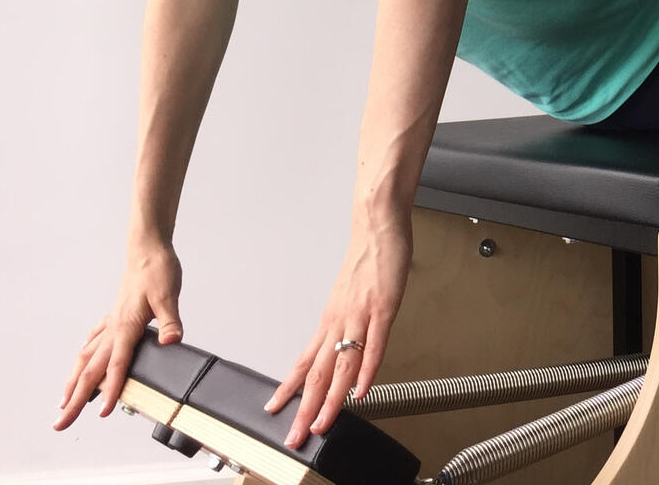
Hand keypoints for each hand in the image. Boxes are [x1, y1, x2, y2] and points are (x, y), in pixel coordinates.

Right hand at [53, 238, 183, 432]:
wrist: (148, 249)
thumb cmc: (158, 270)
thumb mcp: (169, 294)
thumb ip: (171, 319)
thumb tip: (172, 340)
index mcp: (126, 327)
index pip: (117, 365)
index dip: (110, 389)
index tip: (102, 412)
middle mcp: (113, 328)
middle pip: (91, 370)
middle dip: (75, 399)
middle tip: (60, 423)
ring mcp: (111, 323)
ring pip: (86, 358)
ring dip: (73, 382)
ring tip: (62, 403)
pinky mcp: (114, 316)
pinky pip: (93, 341)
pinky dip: (84, 356)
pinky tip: (80, 361)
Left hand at [264, 214, 412, 448]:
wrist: (378, 224)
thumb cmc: (368, 257)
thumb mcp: (351, 294)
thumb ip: (348, 322)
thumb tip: (345, 348)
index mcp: (331, 318)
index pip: (305, 361)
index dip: (290, 388)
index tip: (275, 410)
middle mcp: (340, 319)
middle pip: (319, 371)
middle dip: (305, 407)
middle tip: (295, 434)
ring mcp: (361, 314)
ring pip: (342, 364)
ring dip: (331, 398)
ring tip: (321, 423)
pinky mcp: (383, 306)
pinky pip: (374, 344)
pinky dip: (366, 370)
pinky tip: (361, 390)